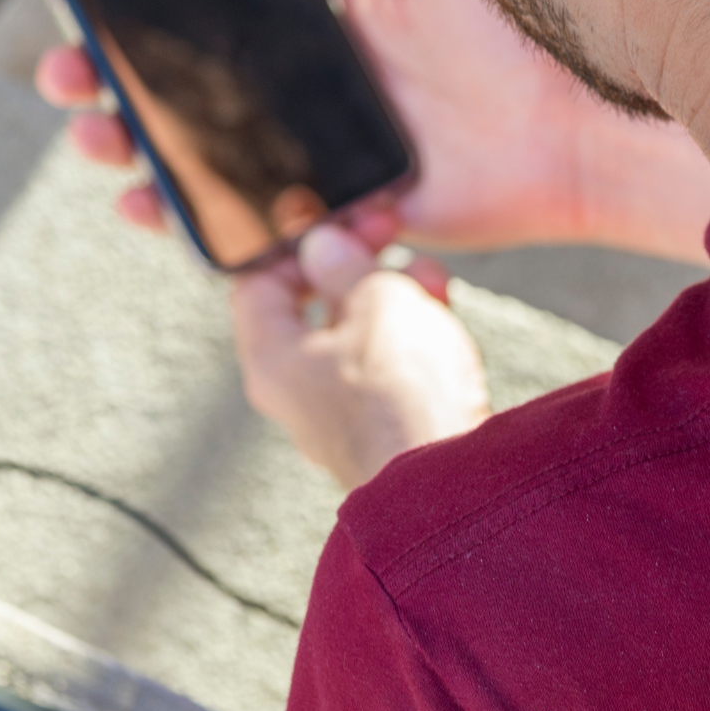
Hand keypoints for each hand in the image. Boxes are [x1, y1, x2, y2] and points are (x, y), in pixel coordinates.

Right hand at [35, 0, 709, 259]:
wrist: (599, 113)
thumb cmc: (530, 13)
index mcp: (341, 5)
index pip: (226, 2)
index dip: (152, 5)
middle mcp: (328, 78)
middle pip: (201, 82)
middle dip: (121, 81)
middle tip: (62, 74)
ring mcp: (338, 147)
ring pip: (217, 151)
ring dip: (146, 149)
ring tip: (96, 140)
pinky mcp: (358, 209)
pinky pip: (270, 222)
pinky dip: (208, 222)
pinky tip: (155, 209)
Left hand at [233, 225, 489, 489]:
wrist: (451, 484)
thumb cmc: (402, 391)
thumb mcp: (377, 299)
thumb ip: (347, 264)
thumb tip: (322, 246)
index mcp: (271, 359)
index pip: (258, 284)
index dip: (295, 246)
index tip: (337, 225)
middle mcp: (295, 393)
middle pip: (312, 310)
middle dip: (356, 267)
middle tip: (391, 237)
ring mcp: (339, 418)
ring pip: (357, 337)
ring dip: (392, 297)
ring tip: (431, 277)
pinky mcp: (383, 433)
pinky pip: (386, 370)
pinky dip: (411, 337)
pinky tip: (442, 316)